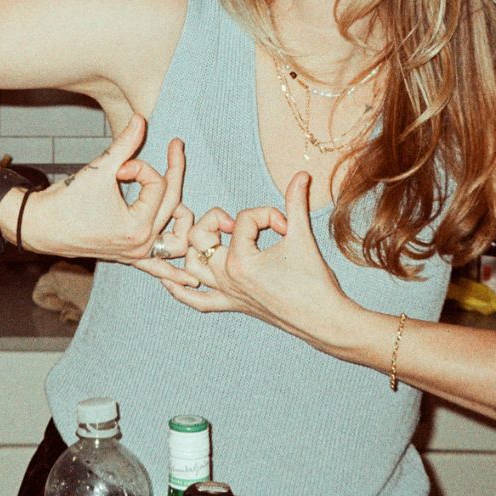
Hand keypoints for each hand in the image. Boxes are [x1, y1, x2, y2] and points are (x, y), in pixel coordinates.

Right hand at [23, 113, 196, 284]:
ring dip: (185, 221)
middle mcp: (141, 244)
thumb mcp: (99, 169)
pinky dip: (174, 273)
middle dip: (175, 170)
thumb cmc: (67, 200)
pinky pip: (158, 268)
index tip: (118, 166)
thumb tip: (141, 118)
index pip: (157, 184)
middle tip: (176, 146)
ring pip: (177, 239)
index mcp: (137, 226)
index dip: (140, 166)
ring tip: (187, 195)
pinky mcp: (129, 257)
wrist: (41, 226)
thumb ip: (125, 143)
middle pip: (174, 204)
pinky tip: (191, 284)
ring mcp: (137, 254)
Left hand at [163, 171, 355, 342]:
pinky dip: (180, 290)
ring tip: (216, 238)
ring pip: (192, 266)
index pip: (243, 219)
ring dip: (196, 248)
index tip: (287, 225)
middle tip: (238, 223)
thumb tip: (301, 174)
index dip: (267, 214)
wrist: (323, 320)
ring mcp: (227, 293)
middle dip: (216, 220)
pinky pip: (197, 301)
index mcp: (241, 261)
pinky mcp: (232, 306)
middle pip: (200, 237)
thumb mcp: (302, 236)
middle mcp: (226, 278)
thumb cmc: (314, 282)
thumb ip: (296, 202)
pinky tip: (172, 279)